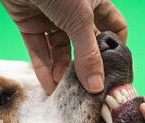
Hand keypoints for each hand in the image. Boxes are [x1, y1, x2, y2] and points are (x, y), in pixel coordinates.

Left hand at [1, 0, 126, 93]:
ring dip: (62, 72)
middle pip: (84, 45)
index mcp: (95, 2)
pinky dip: (43, 68)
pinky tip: (50, 86)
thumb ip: (88, 54)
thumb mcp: (80, 19)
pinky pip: (39, 50)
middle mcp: (75, 12)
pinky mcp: (30, 24)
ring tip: (66, 92)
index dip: (114, 49)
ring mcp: (52, 19)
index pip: (113, 28)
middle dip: (85, 68)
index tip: (114, 74)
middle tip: (87, 91)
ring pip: (60, 51)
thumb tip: (96, 85)